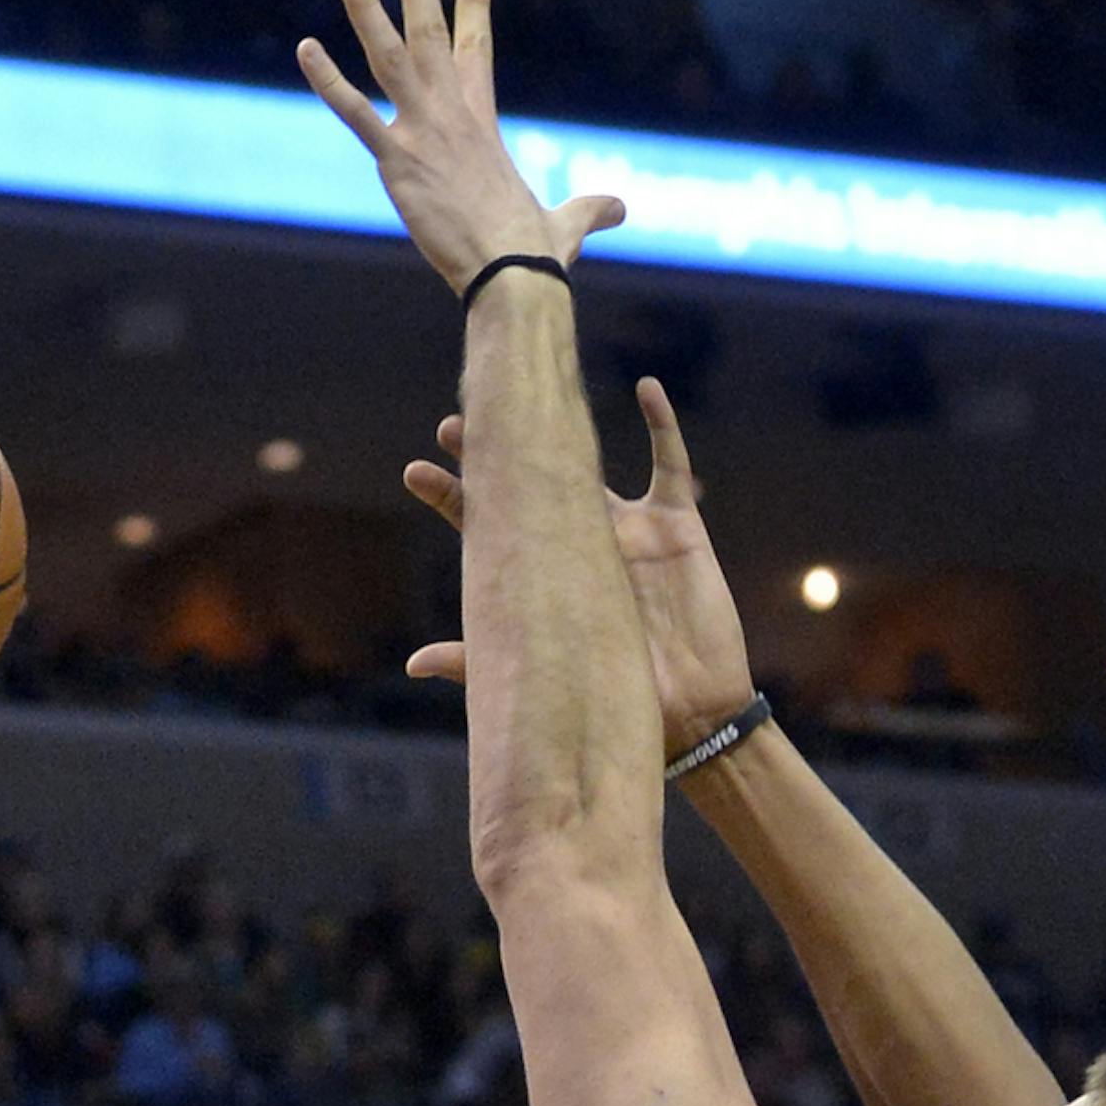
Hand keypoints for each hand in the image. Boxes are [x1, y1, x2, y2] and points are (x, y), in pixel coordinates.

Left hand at [298, 0, 621, 295]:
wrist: (512, 276)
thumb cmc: (536, 254)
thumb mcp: (568, 224)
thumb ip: (590, 209)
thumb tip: (622, 210)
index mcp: (482, 122)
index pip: (475, 47)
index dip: (473, 2)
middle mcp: (451, 114)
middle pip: (431, 29)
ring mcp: (423, 132)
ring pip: (388, 53)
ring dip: (365, 5)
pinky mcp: (399, 161)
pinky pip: (356, 114)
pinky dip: (330, 81)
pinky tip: (306, 46)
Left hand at [403, 378, 753, 749]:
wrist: (693, 715)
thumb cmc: (623, 700)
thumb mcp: (545, 676)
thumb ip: (476, 662)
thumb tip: (412, 662)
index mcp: (550, 579)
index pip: (490, 529)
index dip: (452, 498)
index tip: (413, 473)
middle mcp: (585, 545)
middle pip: (532, 484)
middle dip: (493, 453)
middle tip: (451, 424)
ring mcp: (631, 530)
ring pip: (592, 464)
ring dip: (564, 430)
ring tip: (532, 396)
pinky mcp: (677, 527)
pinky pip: (671, 466)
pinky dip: (663, 427)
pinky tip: (647, 390)